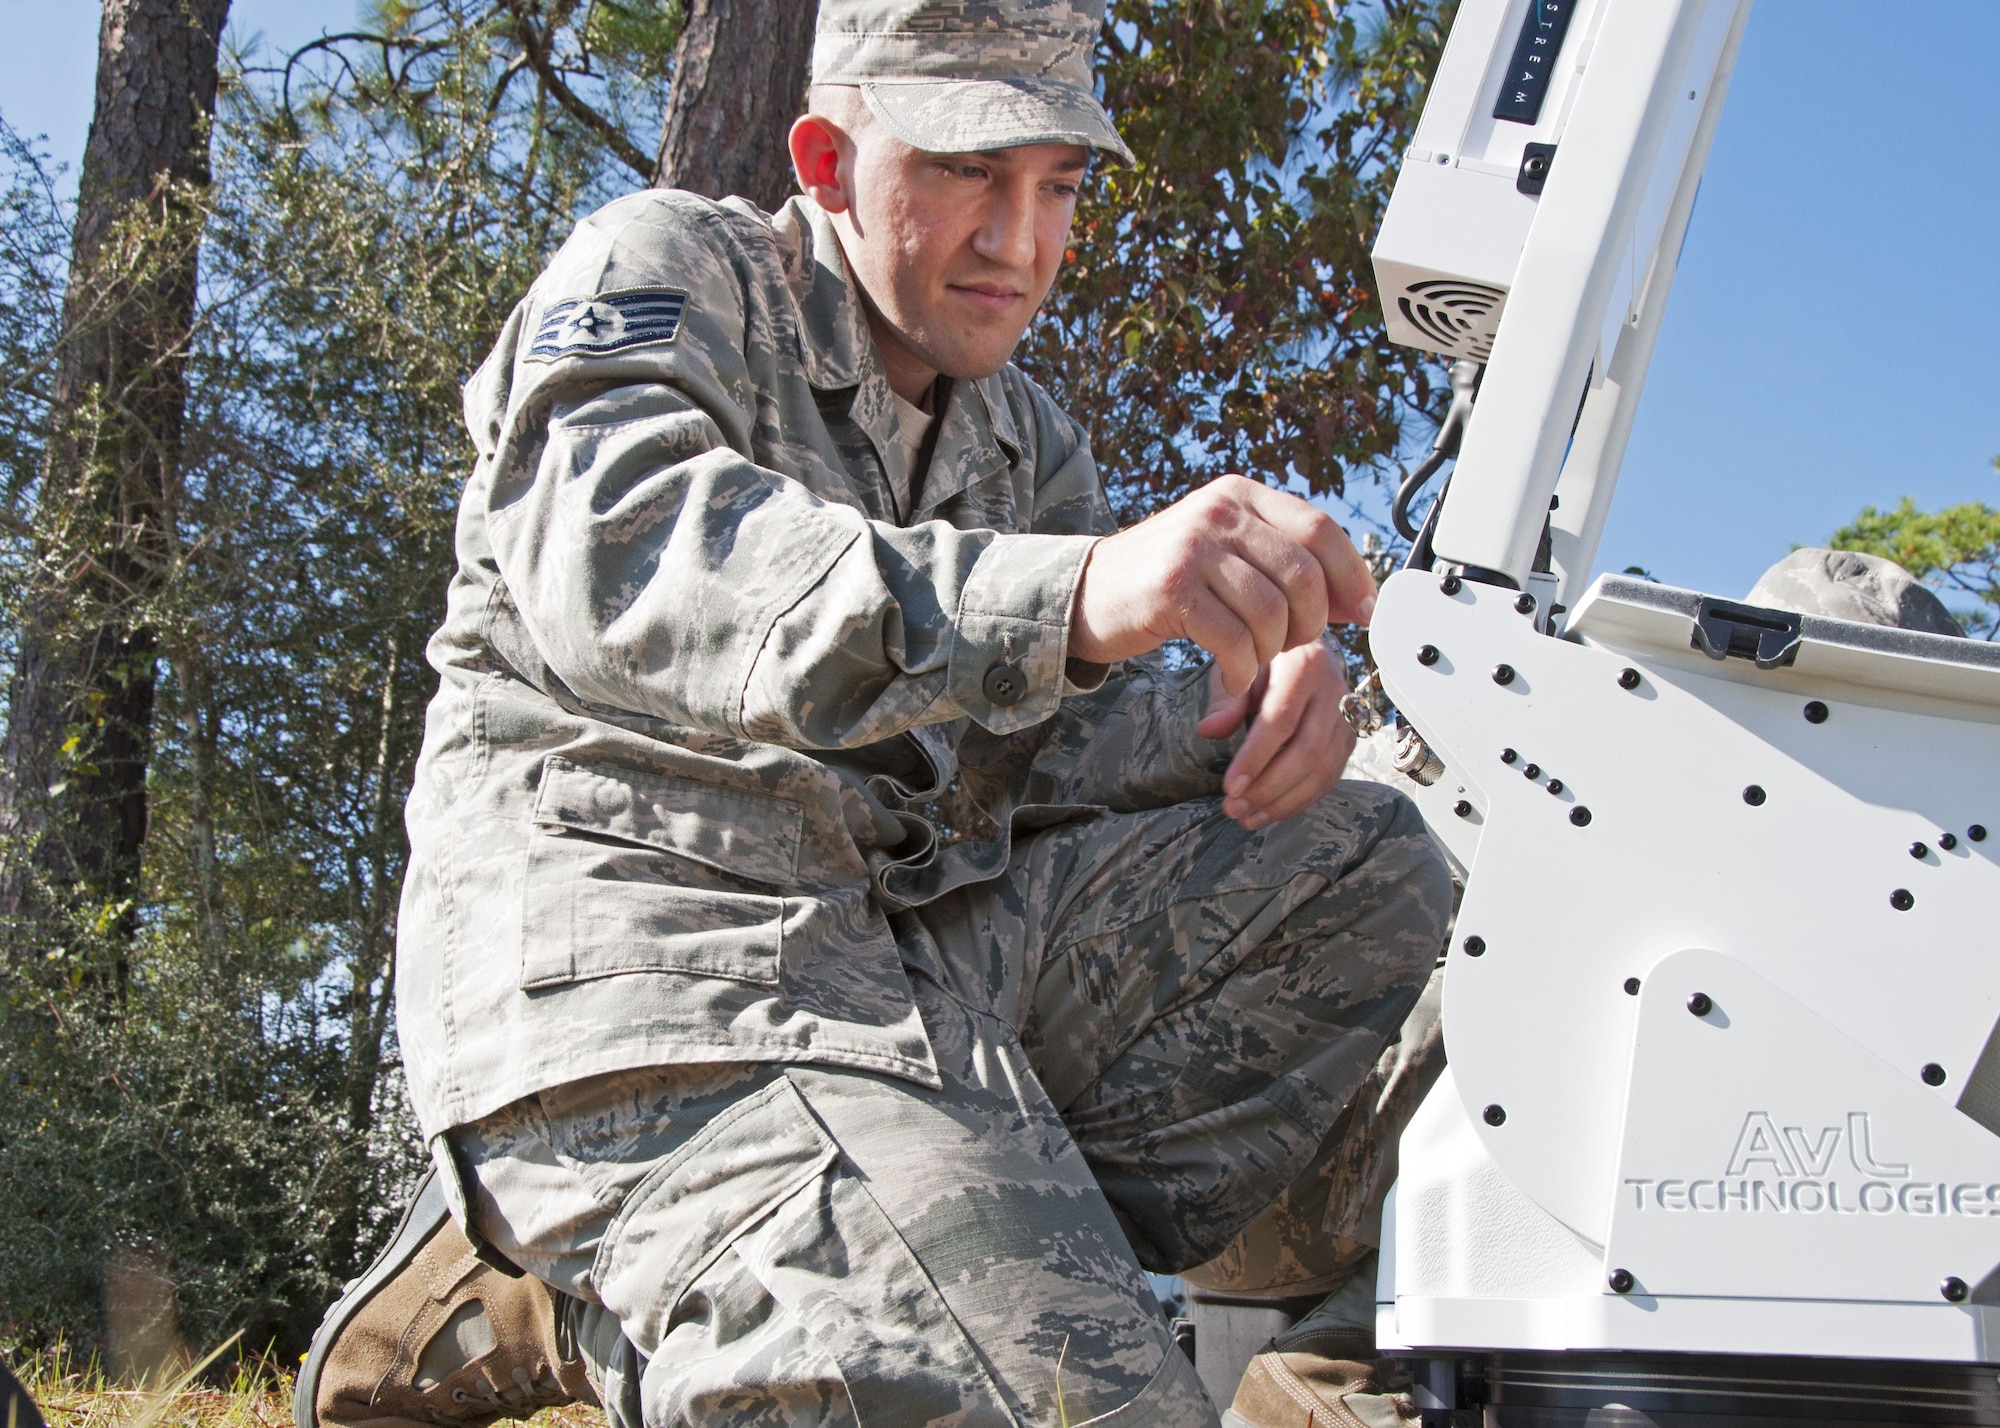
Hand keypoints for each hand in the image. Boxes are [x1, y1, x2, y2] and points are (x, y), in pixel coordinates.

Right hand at [1070, 475, 1376, 695]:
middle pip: (1303, 574)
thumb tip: (1359, 600)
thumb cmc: (1165, 582)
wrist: (1085, 594)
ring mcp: (1193, 548)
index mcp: (1240, 496)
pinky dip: (1243, 670)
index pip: (1320, 529)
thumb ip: (1285, 565)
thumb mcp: (1226, 554)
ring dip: (1273, 650)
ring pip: (1272, 611)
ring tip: (1255, 660)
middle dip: (1311, 623)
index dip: (1353, 575)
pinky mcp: (1171, 590)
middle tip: (1292, 645)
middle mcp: (1218, 512)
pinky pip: (1235, 639)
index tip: (1365, 613)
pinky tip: (1233, 678)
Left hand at [1198, 637, 1356, 829]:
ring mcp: (1346, 719)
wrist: (1308, 650)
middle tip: (1233, 809)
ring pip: (1322, 771)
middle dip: (1268, 788)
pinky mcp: (1349, 740)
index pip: (1280, 720)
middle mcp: (1333, 693)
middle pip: (1306, 752)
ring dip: (1283, 802)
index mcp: (1304, 667)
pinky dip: (1300, 800)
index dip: (1255, 758)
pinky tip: (1271, 812)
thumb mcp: (1243, 667)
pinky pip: (1329, 778)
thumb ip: (1228, 698)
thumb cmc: (1267, 659)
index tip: (1229, 787)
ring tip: (1247, 818)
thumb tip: (1208, 730)